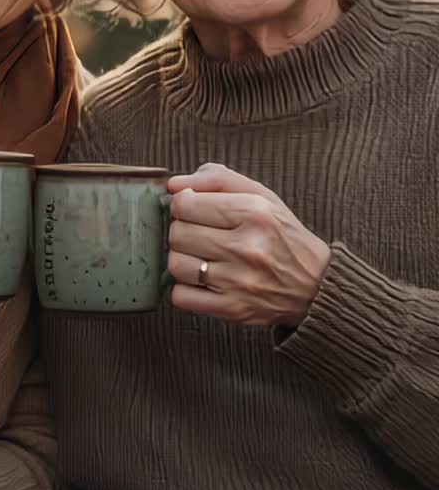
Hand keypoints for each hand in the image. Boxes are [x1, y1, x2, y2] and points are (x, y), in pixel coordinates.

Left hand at [167, 163, 329, 326]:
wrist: (316, 285)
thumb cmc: (282, 235)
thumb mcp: (261, 195)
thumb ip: (217, 179)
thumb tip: (174, 184)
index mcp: (254, 211)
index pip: (185, 204)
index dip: (181, 205)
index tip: (192, 210)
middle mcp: (247, 246)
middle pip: (177, 234)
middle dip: (181, 231)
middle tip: (198, 234)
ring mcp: (239, 280)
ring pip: (175, 265)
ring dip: (181, 260)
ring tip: (200, 257)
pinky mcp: (233, 309)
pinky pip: (181, 297)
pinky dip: (184, 289)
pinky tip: (202, 281)